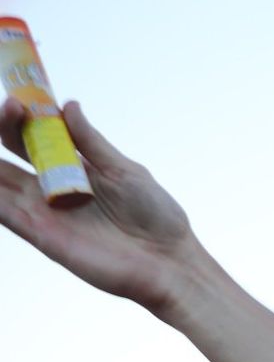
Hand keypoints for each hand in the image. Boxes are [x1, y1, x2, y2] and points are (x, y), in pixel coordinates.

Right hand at [0, 98, 200, 313]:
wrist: (169, 262)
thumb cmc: (156, 217)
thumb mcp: (124, 170)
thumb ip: (92, 142)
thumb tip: (67, 105)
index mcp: (75, 170)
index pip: (38, 138)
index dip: (25, 118)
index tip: (20, 99)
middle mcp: (54, 189)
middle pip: (13, 155)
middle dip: (4, 129)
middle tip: (7, 109)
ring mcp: (45, 212)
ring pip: (1, 183)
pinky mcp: (42, 235)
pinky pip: (5, 213)